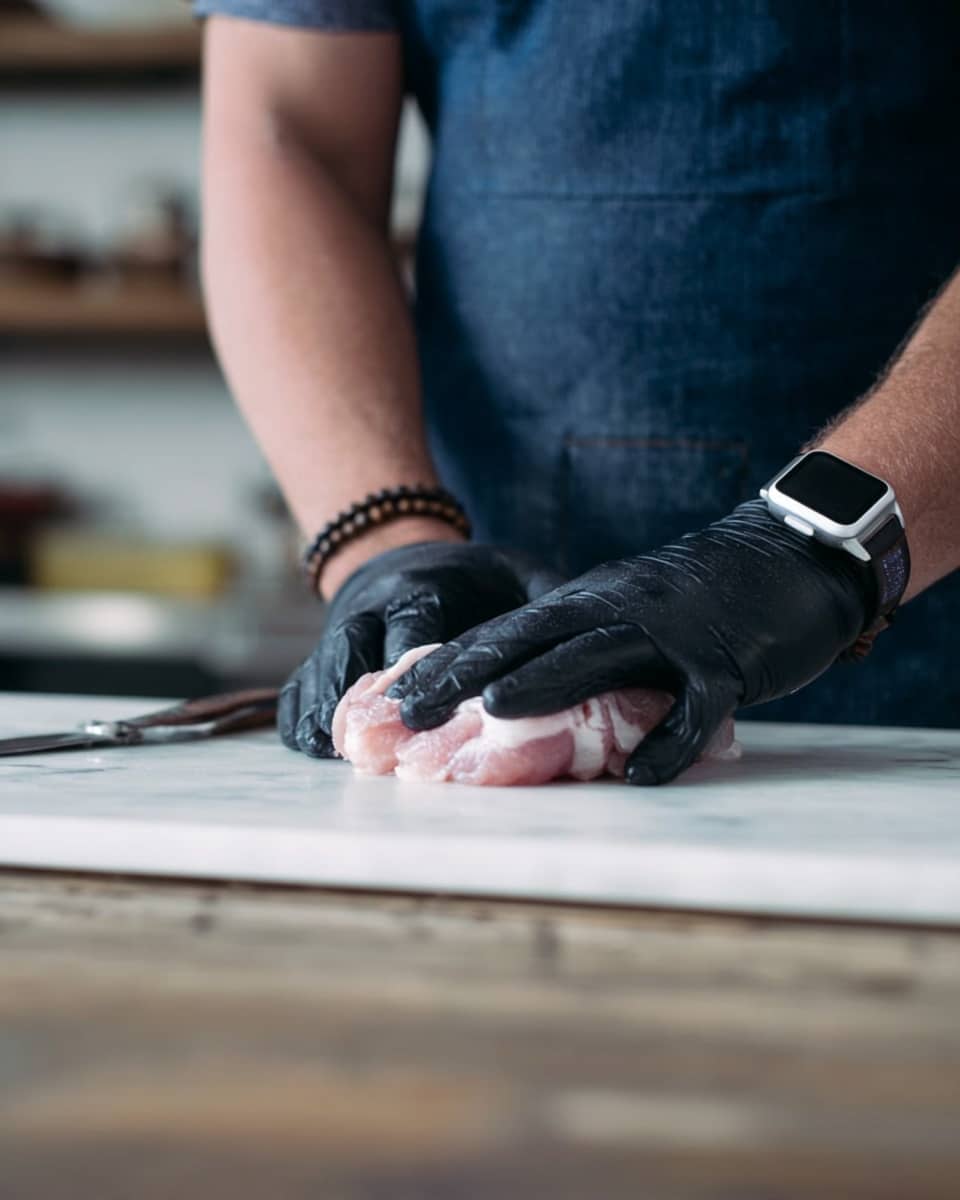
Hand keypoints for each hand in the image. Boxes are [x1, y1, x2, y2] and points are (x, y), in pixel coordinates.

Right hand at [278, 541, 564, 755]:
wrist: (398, 550)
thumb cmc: (471, 576)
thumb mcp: (513, 569)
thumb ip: (547, 595)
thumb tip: (599, 628)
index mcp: (422, 586)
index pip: (416, 626)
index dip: (419, 666)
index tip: (425, 704)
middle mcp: (372, 608)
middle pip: (358, 651)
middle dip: (366, 698)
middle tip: (373, 744)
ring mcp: (339, 632)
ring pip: (321, 671)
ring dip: (329, 712)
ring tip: (339, 755)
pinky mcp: (319, 656)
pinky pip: (296, 687)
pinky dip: (300, 717)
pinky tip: (316, 750)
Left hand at [390, 501, 874, 784]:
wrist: (792, 554)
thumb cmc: (704, 593)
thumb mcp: (633, 605)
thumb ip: (586, 640)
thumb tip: (528, 689)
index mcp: (594, 599)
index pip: (510, 630)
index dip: (453, 662)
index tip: (399, 694)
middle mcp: (621, 609)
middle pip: (535, 639)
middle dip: (469, 674)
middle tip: (413, 712)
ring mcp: (673, 632)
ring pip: (599, 657)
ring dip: (546, 684)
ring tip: (495, 712)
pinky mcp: (727, 662)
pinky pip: (694, 706)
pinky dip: (668, 740)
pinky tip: (639, 775)